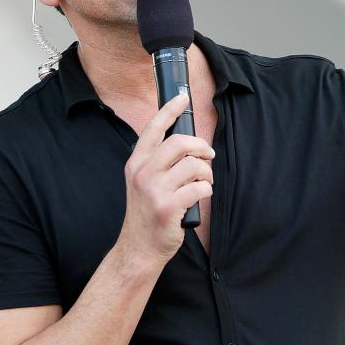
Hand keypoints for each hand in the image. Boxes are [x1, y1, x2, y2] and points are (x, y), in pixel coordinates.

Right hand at [120, 93, 213, 263]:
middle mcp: (142, 173)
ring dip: (206, 173)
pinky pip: (200, 188)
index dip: (169, 109)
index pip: (153, 128)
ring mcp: (154, 190)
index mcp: (136, 163)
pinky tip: (200, 197)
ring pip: (194, 166)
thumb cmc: (147, 212)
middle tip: (208, 154)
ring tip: (204, 181)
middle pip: (180, 143)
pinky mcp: (168, 207)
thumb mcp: (142, 181)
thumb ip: (157, 161)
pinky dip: (206, 191)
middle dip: (201, 146)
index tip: (182, 97)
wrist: (138, 247)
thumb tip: (185, 142)